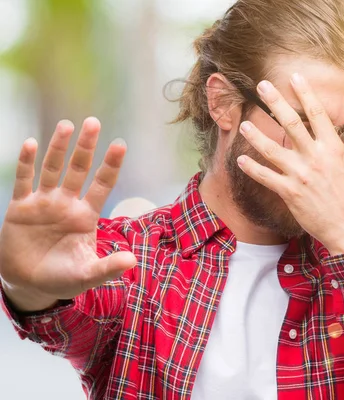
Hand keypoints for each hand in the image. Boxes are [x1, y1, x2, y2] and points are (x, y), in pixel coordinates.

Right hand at [0, 118, 135, 310]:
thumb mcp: (88, 275)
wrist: (29, 284)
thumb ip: (108, 267)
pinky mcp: (20, 208)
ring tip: (67, 125)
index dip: (110, 165)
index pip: (102, 185)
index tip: (120, 144)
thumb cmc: (63, 277)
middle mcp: (67, 203)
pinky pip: (24, 181)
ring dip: (58, 148)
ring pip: (52, 169)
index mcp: (86, 216)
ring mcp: (44, 203)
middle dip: (86, 147)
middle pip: (79, 169)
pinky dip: (27, 163)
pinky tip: (31, 144)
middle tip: (94, 122)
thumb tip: (133, 261)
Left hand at [236, 73, 343, 255]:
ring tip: (244, 124)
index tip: (295, 77)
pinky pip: (266, 178)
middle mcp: (314, 158)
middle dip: (275, 103)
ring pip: (272, 150)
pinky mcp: (289, 193)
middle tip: (262, 86)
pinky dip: (252, 168)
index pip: (318, 113)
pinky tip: (240, 159)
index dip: (306, 93)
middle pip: (291, 124)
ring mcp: (300, 175)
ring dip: (256, 136)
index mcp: (334, 149)